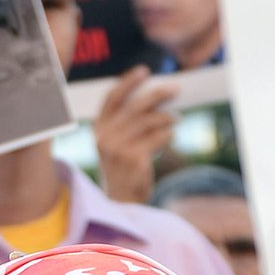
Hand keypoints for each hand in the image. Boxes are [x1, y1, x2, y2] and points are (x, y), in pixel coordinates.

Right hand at [92, 68, 179, 206]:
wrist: (120, 202)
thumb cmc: (123, 170)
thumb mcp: (116, 144)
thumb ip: (127, 123)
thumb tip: (156, 98)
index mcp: (98, 129)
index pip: (112, 97)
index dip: (128, 82)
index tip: (145, 72)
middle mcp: (105, 136)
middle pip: (135, 105)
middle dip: (157, 94)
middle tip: (175, 89)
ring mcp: (118, 148)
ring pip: (149, 121)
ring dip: (167, 117)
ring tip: (176, 119)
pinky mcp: (133, 158)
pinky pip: (158, 137)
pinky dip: (168, 134)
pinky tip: (171, 135)